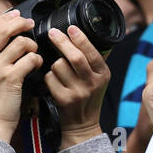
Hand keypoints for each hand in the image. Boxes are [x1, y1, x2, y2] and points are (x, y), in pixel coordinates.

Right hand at [0, 11, 42, 143]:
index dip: (5, 19)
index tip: (16, 15)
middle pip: (3, 30)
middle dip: (20, 23)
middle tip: (30, 24)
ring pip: (20, 43)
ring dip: (31, 45)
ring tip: (33, 52)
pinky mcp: (11, 79)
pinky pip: (30, 59)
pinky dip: (36, 59)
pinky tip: (36, 64)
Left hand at [43, 24, 111, 147]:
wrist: (83, 124)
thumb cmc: (88, 96)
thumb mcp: (99, 78)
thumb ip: (94, 59)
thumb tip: (85, 33)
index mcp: (103, 74)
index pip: (92, 52)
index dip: (80, 38)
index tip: (71, 28)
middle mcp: (92, 83)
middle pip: (75, 57)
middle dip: (62, 42)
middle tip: (53, 33)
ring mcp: (78, 92)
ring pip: (59, 66)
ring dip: (54, 63)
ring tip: (59, 70)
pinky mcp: (63, 100)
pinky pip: (49, 78)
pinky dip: (48, 76)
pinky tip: (54, 81)